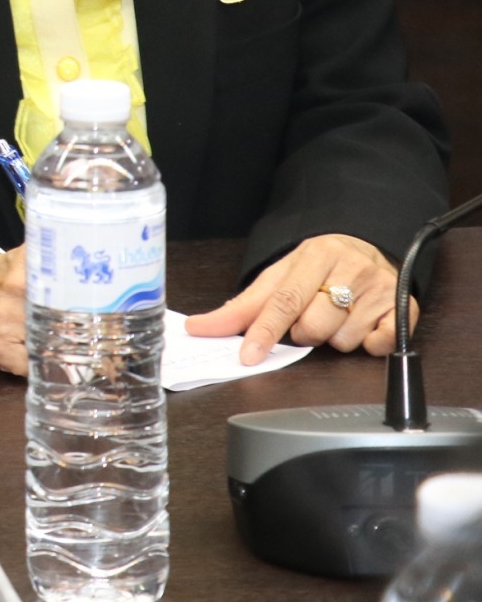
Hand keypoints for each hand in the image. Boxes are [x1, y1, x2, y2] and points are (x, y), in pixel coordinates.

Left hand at [185, 233, 416, 363]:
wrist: (365, 246)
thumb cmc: (315, 268)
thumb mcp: (278, 276)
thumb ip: (241, 306)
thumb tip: (198, 328)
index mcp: (313, 256)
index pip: (283, 301)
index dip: (264, 331)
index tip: (247, 355)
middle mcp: (349, 268)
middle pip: (313, 326)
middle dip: (303, 332)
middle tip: (309, 316)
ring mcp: (379, 287)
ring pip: (342, 340)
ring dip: (333, 338)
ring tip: (336, 316)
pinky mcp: (404, 307)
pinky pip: (378, 346)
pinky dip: (367, 344)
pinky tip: (362, 325)